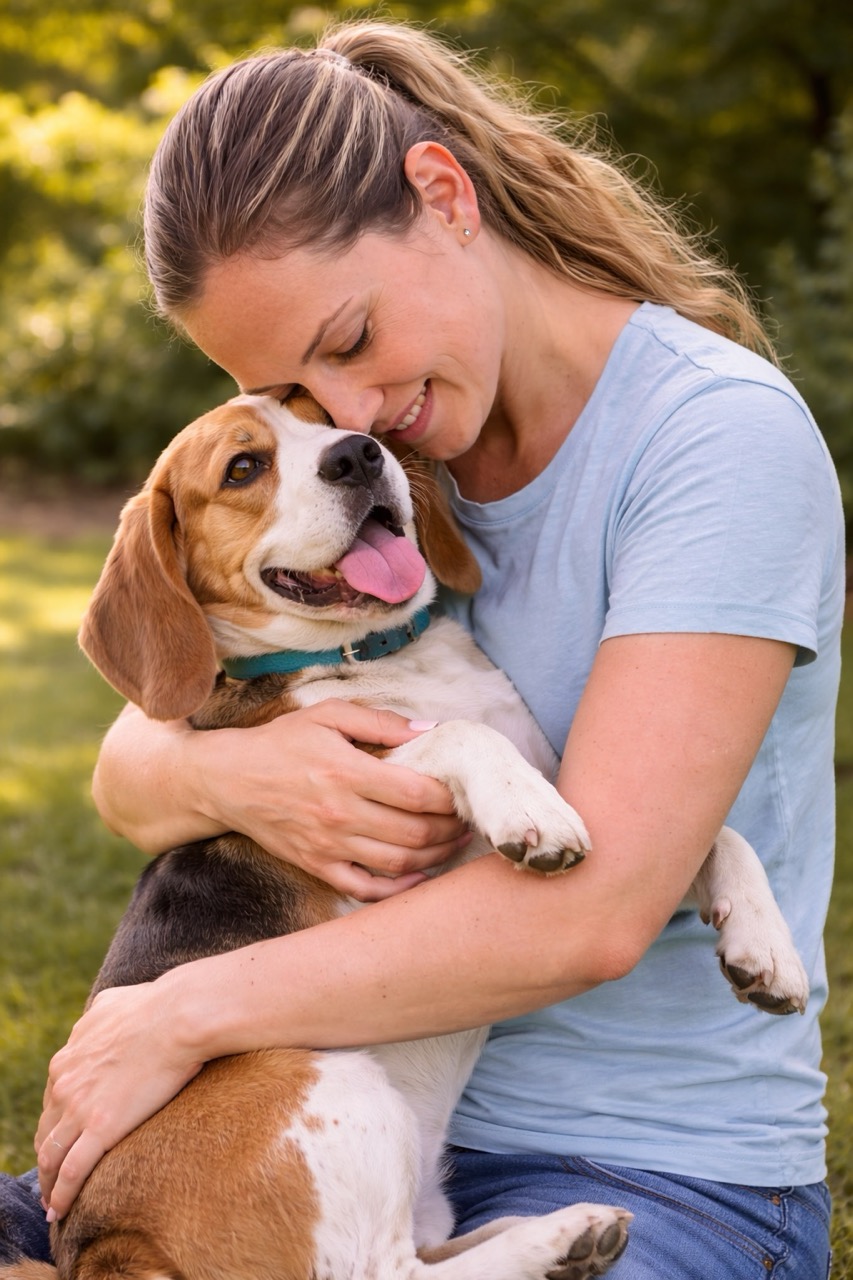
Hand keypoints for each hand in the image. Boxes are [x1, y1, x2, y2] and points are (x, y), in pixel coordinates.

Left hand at [35, 981, 202, 1219]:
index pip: (53, 1099)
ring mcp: (79, 1107)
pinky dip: (61, 1195)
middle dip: (47, 1154)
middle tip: (51, 1175)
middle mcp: (64, 1082)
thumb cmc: (157, 1005)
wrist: (177, 1017)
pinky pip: (72, 1172)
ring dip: (47, 1181)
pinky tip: (60, 1210)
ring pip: (51, 1155)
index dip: (56, 1121)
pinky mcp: (100, 1129)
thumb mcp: (114, 1002)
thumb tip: (102, 1010)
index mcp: (69, 1056)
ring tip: (52, 1200)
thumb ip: (100, 1012)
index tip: (62, 1136)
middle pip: (46, 1129)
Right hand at [189, 700, 469, 900]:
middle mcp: (339, 813)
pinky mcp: (316, 866)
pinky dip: (398, 888)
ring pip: (398, 862)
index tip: (464, 791)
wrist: (227, 779)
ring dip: (436, 856)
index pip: (416, 793)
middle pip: (414, 832)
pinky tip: (419, 875)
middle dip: (451, 828)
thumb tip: (430, 729)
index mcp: (346, 772)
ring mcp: (328, 845)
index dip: (449, 796)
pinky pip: (365, 888)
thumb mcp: (327, 715)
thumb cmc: (281, 742)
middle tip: (467, 818)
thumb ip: (381, 722)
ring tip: (454, 842)